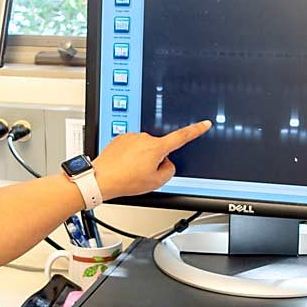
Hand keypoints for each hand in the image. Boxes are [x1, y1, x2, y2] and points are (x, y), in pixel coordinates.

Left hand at [93, 120, 211, 199]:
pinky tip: (123, 166)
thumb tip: (167, 163)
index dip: (196, 130)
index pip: (182, 137)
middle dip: (155, 160)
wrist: (101, 179)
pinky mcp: (121, 138)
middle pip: (160, 149)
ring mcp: (132, 137)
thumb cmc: (125, 181)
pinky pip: (132, 147)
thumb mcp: (155, 182)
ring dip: (141, 158)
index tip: (204, 124)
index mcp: (157, 147)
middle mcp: (145, 138)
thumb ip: (169, 170)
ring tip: (130, 171)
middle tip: (142, 174)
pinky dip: (130, 156)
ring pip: (145, 148)